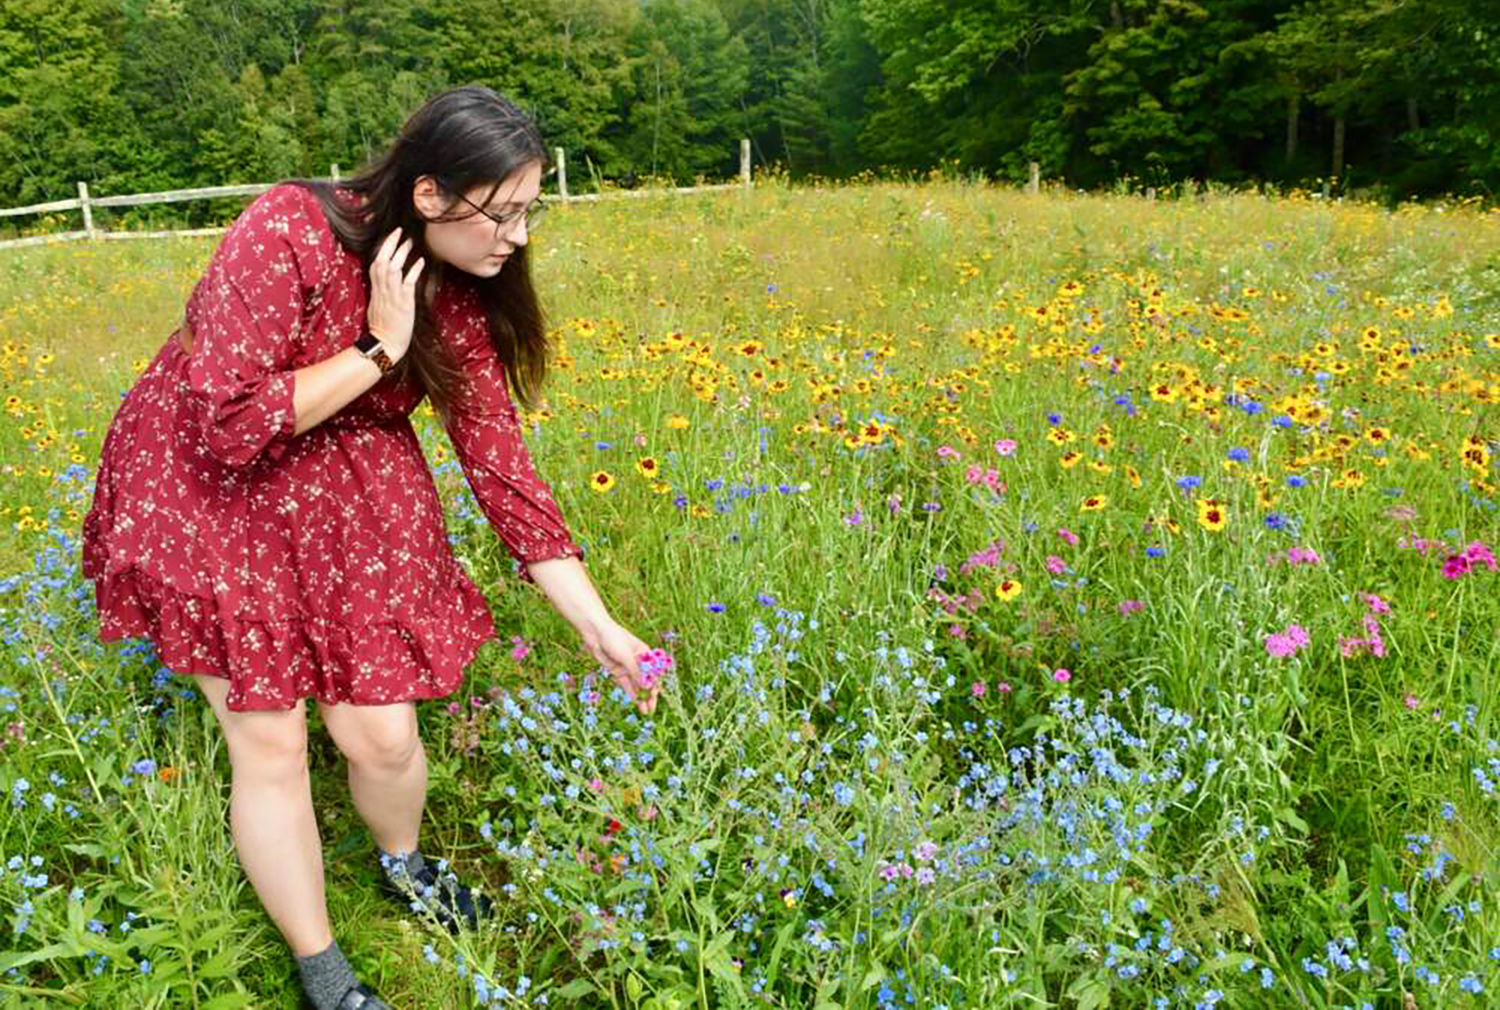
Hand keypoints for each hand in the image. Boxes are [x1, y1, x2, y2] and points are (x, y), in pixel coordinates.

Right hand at [366, 227, 423, 359]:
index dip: (381, 250)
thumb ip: (380, 294)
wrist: (385, 345)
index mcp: (375, 291)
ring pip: (393, 268)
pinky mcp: (403, 303)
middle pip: (382, 261)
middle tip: (399, 231)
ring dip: (401, 253)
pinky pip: (407, 283)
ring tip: (410, 241)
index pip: (375, 265)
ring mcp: (392, 296)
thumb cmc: (383, 329)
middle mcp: (382, 291)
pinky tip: (420, 261)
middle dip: (389, 244)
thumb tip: (382, 285)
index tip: (389, 238)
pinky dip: (413, 271)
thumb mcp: (377, 308)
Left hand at [584, 621, 659, 715]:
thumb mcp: (626, 656)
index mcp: (645, 653)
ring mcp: (627, 667)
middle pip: (646, 680)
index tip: (655, 696)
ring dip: (641, 697)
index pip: (654, 672)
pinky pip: (626, 684)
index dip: (655, 685)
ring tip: (646, 711)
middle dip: (649, 695)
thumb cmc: (614, 638)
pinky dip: (631, 693)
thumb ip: (636, 672)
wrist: (595, 633)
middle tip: (652, 708)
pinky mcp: (617, 671)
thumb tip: (647, 687)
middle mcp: (638, 661)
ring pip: (636, 685)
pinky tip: (636, 703)